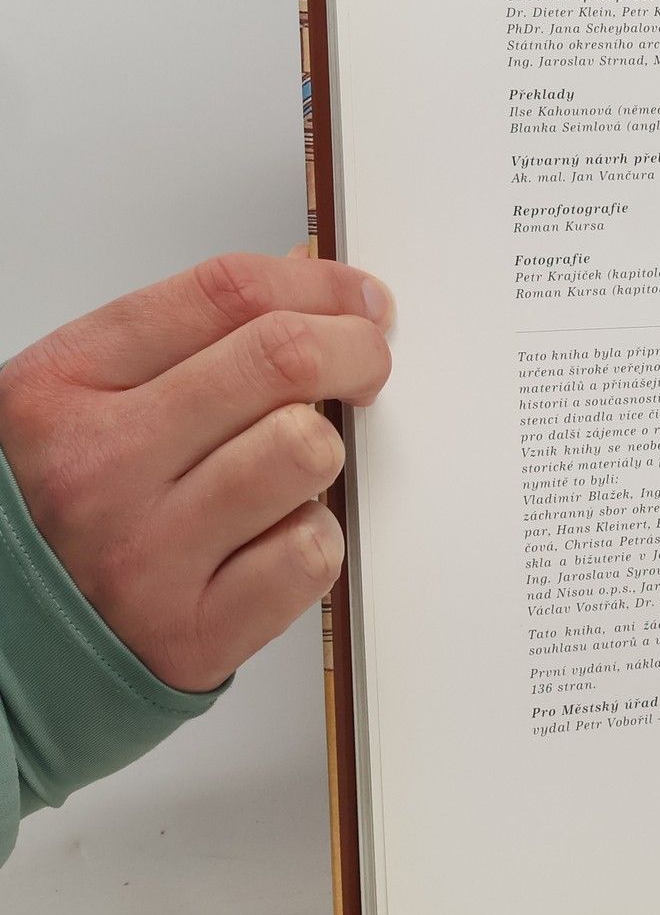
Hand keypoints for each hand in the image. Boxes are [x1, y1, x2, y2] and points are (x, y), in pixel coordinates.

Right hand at [0, 252, 393, 693]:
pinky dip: (314, 540)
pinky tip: (274, 538)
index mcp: (62, 385)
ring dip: (323, 452)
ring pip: (307, 450)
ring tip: (292, 467)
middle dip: (357, 350)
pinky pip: (312, 553)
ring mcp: (145, 553)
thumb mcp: (88, 396)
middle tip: (368, 366)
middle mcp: (98, 464)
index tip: (362, 302)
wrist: (10, 641)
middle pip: (282, 359)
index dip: (319, 285)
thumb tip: (304, 274)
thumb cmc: (63, 505)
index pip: (224, 293)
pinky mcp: (194, 632)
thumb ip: (190, 335)